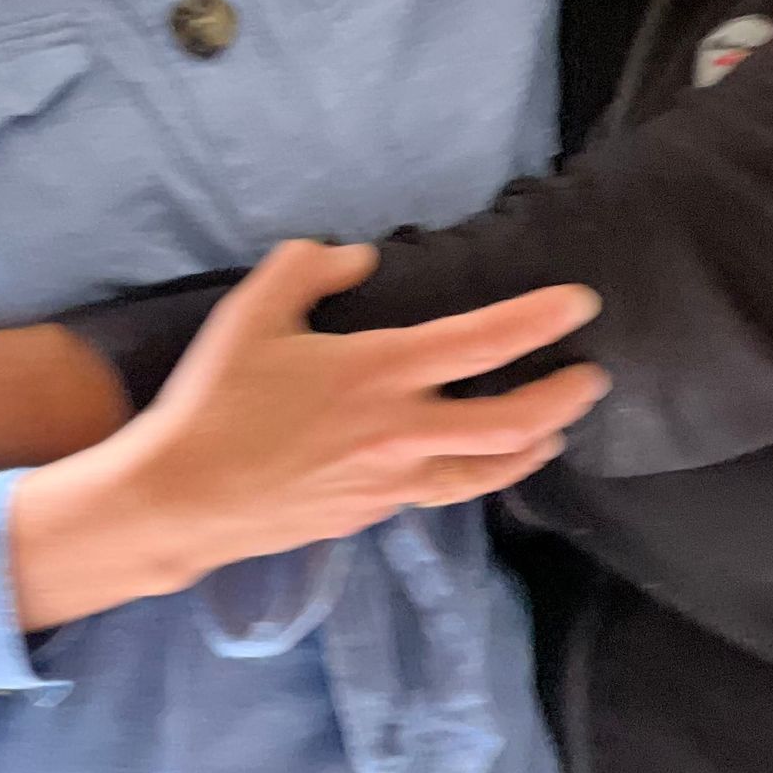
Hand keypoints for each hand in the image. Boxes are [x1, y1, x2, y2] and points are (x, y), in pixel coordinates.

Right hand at [11, 241, 610, 628]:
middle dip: (562, 398)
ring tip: (558, 430)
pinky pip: (441, 493)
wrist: (181, 500)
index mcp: (379, 372)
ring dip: (533, 446)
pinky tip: (478, 468)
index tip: (581, 304)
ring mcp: (391, 482)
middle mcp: (401, 431)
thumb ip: (307, 268)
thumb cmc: (215, 400)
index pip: (483, 342)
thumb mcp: (252, 311)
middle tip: (591, 378)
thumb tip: (358, 258)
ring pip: (487, 471)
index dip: (538, 320)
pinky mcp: (372, 515)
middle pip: (511, 421)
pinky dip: (476, 476)